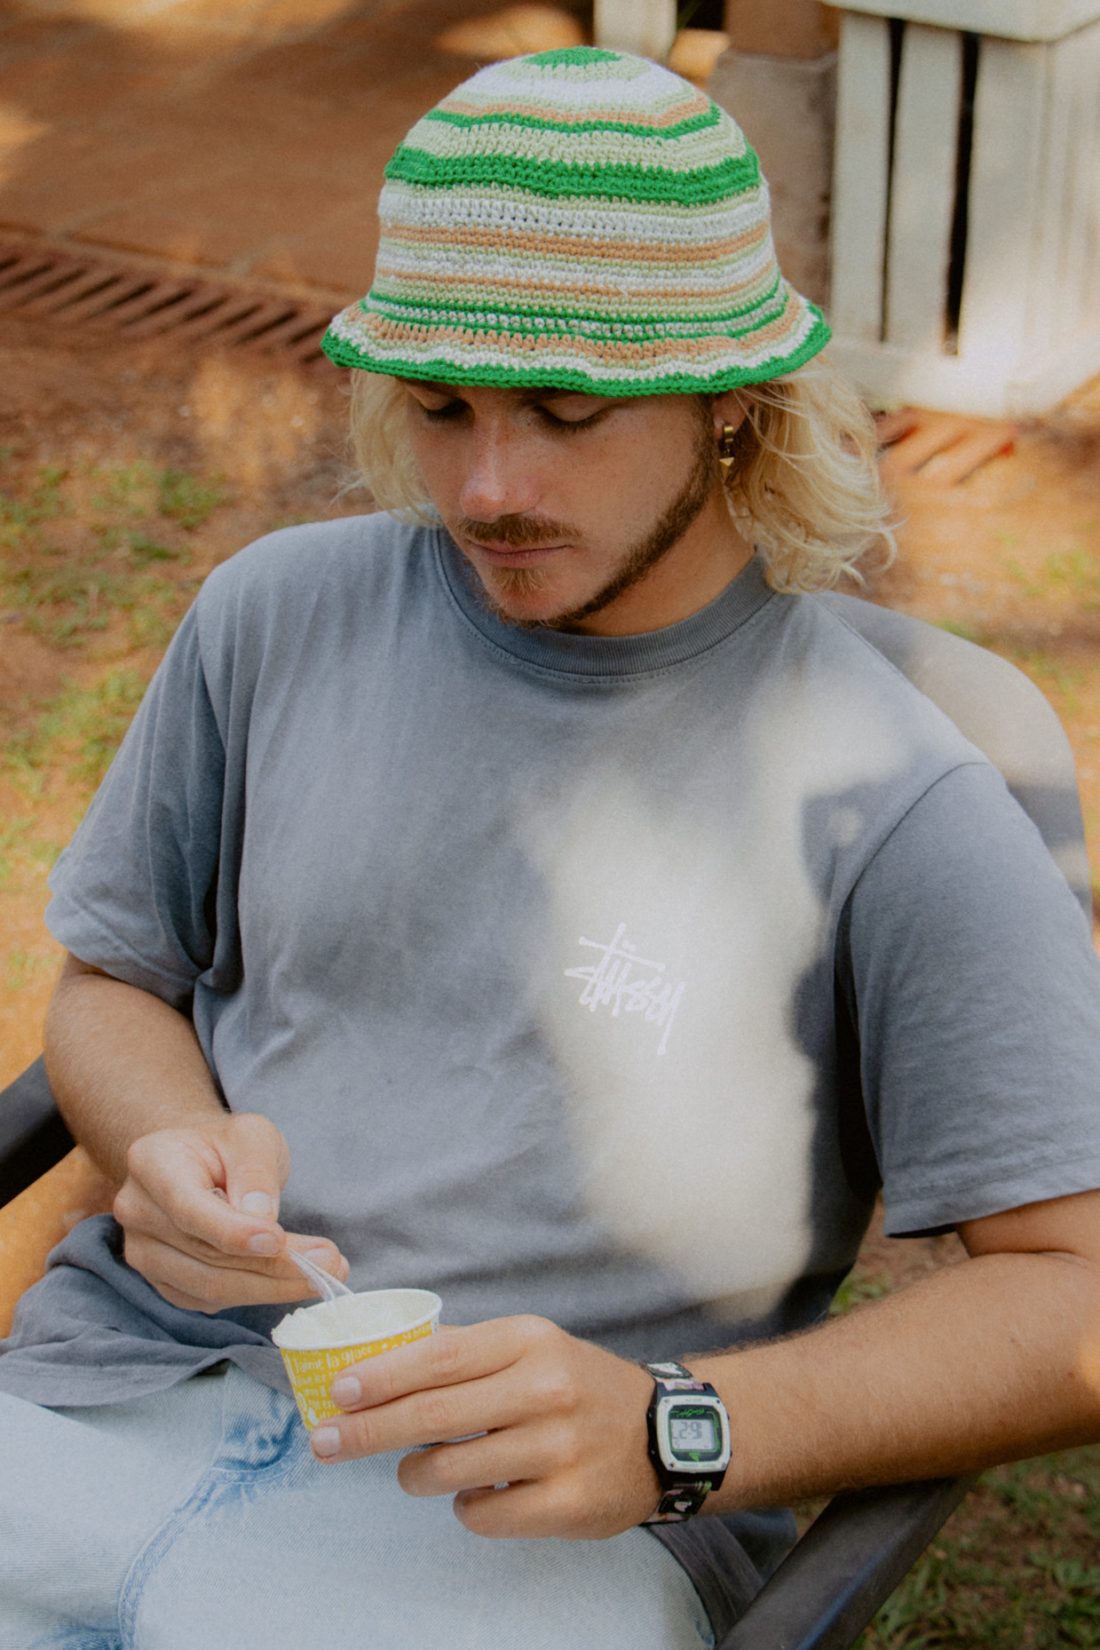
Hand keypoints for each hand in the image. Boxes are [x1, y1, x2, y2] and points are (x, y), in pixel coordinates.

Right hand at [112, 1112, 348, 1311]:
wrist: (200, 1163)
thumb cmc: (227, 1146)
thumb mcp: (252, 1135)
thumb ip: (255, 1172)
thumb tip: (262, 1220)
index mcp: (151, 1163)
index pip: (189, 1208)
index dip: (233, 1232)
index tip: (278, 1240)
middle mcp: (137, 1210)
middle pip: (205, 1253)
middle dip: (272, 1264)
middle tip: (329, 1263)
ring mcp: (144, 1252)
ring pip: (210, 1285)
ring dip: (271, 1287)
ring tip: (323, 1274)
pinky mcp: (164, 1282)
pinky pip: (210, 1299)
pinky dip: (256, 1294)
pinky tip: (292, 1282)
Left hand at [310, 1315, 659, 1538]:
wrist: (660, 1434)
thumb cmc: (576, 1385)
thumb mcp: (530, 1346)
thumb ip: (467, 1353)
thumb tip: (380, 1362)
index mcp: (528, 1341)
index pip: (438, 1355)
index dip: (382, 1377)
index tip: (339, 1392)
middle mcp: (544, 1389)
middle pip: (432, 1415)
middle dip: (365, 1432)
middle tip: (324, 1442)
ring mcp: (557, 1449)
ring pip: (447, 1471)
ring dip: (412, 1474)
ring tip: (413, 1471)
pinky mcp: (565, 1503)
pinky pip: (481, 1514)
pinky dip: (463, 1507)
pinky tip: (476, 1492)